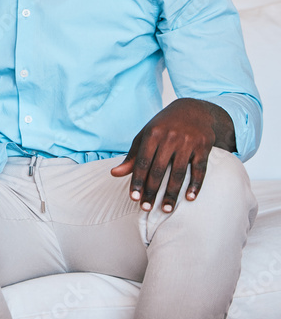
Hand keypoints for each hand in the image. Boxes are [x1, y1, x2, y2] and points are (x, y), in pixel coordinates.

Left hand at [110, 98, 235, 212]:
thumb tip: (114, 174)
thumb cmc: (163, 126)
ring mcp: (187, 142)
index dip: (137, 181)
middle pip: (159, 170)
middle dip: (152, 191)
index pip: (142, 163)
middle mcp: (169, 138)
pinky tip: (190, 198)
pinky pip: (199, 169)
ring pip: (179, 173)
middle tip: (147, 209)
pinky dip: (195, 185)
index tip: (134, 198)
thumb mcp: (145, 136)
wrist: (193, 109)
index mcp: (152, 135)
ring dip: (172, 193)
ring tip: (166, 209)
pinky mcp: (203, 146)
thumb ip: (132, 156)